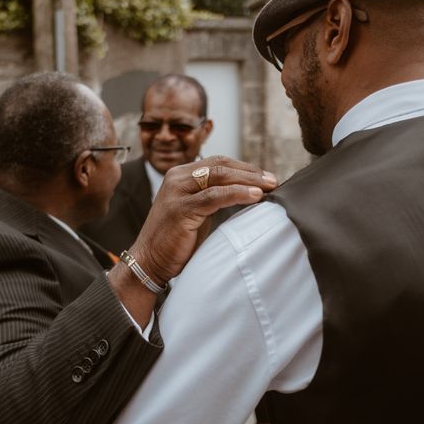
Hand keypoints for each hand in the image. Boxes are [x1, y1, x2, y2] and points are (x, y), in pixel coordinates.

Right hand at [108, 156, 277, 325]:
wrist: (149, 261)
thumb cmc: (176, 241)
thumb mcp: (197, 212)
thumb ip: (214, 198)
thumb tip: (248, 192)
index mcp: (180, 175)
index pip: (218, 162)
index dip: (245, 167)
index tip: (266, 176)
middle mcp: (177, 178)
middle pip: (221, 165)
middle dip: (251, 171)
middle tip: (273, 180)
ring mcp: (177, 192)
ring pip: (219, 176)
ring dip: (249, 180)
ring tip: (270, 186)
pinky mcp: (181, 209)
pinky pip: (215, 196)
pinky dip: (238, 194)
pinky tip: (255, 197)